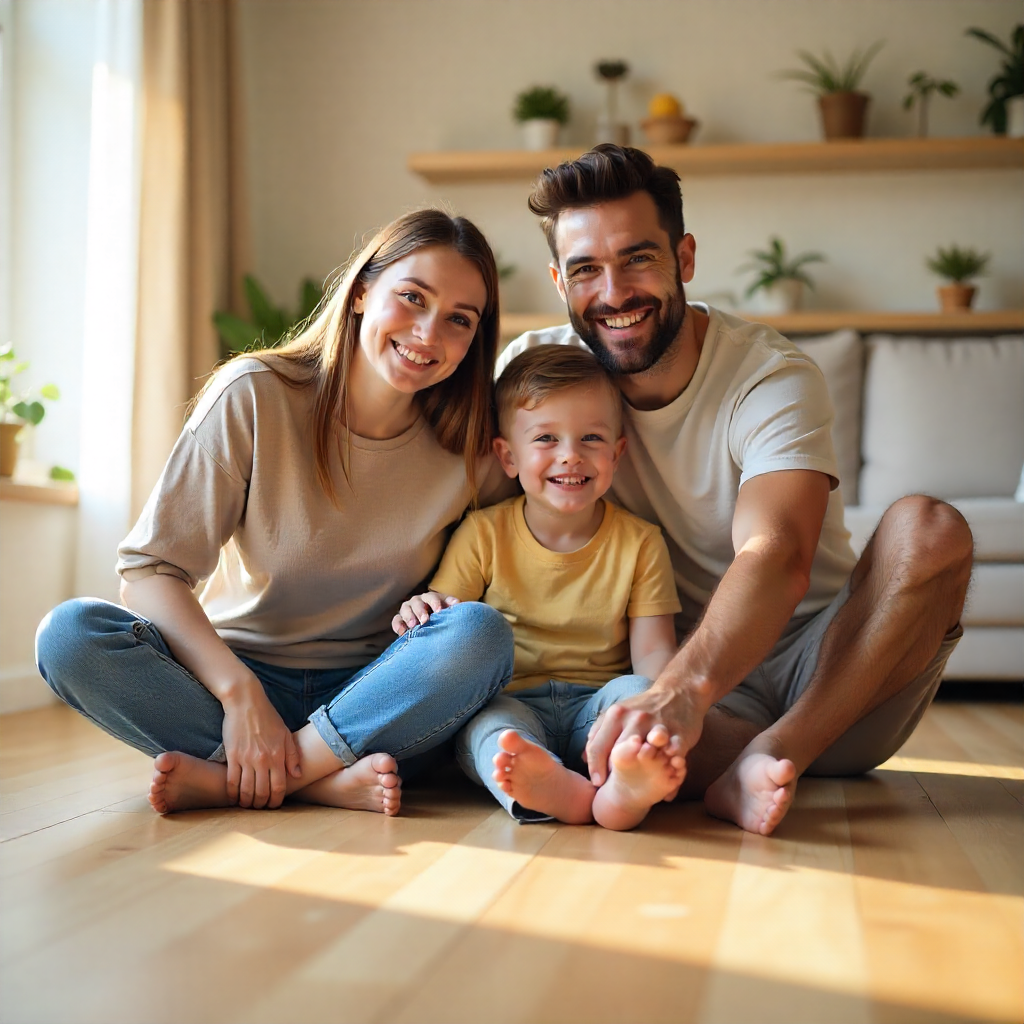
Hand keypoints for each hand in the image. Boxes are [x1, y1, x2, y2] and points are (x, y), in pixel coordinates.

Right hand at [221, 679, 301, 808]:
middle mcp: (263, 760)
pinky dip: (232, 793)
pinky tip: (234, 798)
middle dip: (262, 805)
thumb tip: (298, 775)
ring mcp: (246, 759)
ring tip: (247, 805)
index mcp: (278, 755)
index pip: (279, 787)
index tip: (274, 805)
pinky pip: (231, 780)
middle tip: (260, 808)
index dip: (277, 800)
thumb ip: (292, 755)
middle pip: (262, 792)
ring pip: (246, 790)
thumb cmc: (268, 717)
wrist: (246, 702)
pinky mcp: (232, 755)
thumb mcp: (285, 733)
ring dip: (247, 802)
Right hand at [392, 592, 459, 635]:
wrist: (432, 627)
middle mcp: (418, 601)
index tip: (439, 611)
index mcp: (431, 598)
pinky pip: (396, 620)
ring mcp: (408, 609)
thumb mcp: (449, 612)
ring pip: (405, 609)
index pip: (433, 597)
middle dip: (420, 611)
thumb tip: (458, 603)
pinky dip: (398, 625)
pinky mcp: (400, 619)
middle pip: (417, 602)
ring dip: (409, 617)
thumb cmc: (442, 618)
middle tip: (424, 620)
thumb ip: (453, 608)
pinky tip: (402, 632)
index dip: (435, 603)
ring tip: (413, 626)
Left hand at [584, 684, 707, 786]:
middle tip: (615, 786)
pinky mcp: (678, 735)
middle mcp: (635, 719)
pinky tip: (664, 776)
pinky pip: (671, 757)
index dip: (595, 768)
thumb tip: (584, 759)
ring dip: (640, 771)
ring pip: (643, 755)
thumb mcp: (616, 713)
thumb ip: (598, 733)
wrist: (678, 693)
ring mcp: (657, 726)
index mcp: (616, 714)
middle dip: (614, 773)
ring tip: (640, 783)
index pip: (597, 746)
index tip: (596, 782)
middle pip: (618, 754)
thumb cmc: (642, 708)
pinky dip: (667, 770)